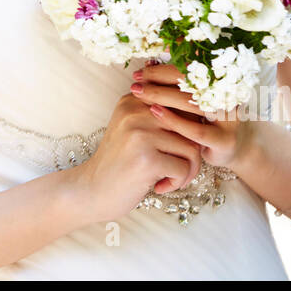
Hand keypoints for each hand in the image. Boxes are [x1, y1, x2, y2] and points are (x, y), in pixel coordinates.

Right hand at [66, 92, 203, 223]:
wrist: (91, 190)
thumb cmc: (120, 162)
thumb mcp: (132, 128)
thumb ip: (158, 113)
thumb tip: (199, 100)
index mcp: (134, 100)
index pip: (181, 103)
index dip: (190, 128)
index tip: (177, 147)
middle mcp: (136, 111)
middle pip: (191, 125)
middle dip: (193, 150)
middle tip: (182, 167)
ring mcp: (140, 134)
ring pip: (192, 148)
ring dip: (187, 170)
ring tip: (171, 179)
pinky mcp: (146, 159)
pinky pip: (184, 168)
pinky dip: (178, 182)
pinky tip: (160, 187)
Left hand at [130, 62, 260, 170]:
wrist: (234, 150)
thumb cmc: (208, 118)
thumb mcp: (195, 97)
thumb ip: (179, 81)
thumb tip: (151, 60)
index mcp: (224, 80)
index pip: (200, 59)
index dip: (177, 52)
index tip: (152, 54)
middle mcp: (230, 96)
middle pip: (193, 78)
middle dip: (161, 74)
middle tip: (138, 76)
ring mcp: (229, 118)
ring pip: (192, 102)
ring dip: (162, 95)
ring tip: (139, 92)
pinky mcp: (224, 140)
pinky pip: (196, 130)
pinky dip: (173, 120)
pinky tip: (154, 112)